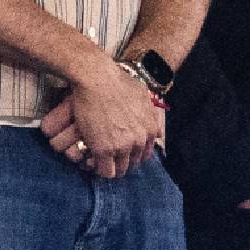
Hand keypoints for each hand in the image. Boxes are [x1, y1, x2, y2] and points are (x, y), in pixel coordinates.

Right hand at [41, 59, 163, 178]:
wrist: (96, 78)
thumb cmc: (117, 81)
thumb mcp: (143, 95)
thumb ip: (151, 115)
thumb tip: (157, 131)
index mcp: (149, 130)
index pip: (145, 154)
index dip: (133, 154)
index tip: (123, 152)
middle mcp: (139, 141)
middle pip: (133, 163)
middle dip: (122, 162)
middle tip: (110, 157)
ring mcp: (122, 147)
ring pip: (119, 170)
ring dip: (111, 167)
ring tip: (100, 162)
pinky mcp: (103, 150)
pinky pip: (105, 171)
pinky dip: (99, 170)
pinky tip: (92, 162)